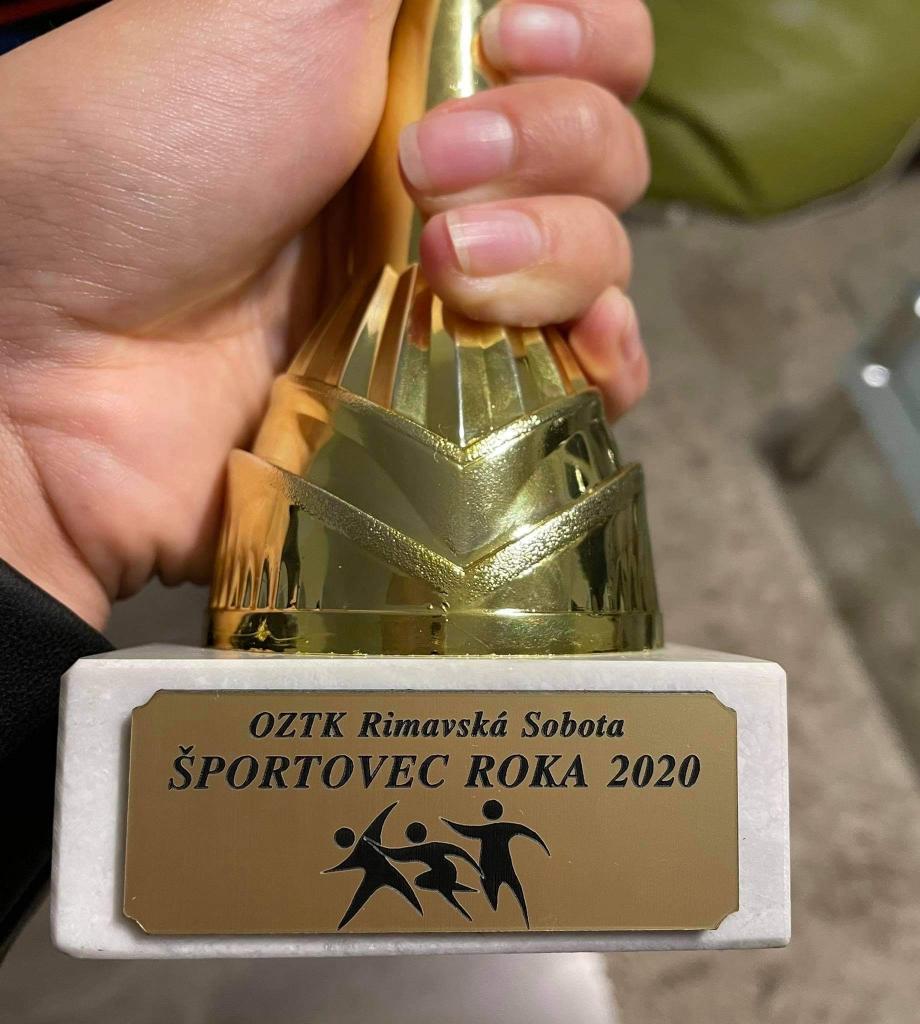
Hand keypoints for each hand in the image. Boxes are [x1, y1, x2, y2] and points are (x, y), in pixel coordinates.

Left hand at [0, 0, 652, 627]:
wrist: (58, 355)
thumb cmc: (147, 152)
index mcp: (420, 76)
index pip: (585, 47)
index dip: (588, 39)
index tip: (517, 40)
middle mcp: (451, 182)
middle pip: (608, 152)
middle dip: (549, 145)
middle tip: (427, 166)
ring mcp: (457, 301)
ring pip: (604, 263)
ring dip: (559, 253)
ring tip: (447, 265)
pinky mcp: (456, 407)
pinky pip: (588, 383)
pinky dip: (609, 363)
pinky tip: (585, 352)